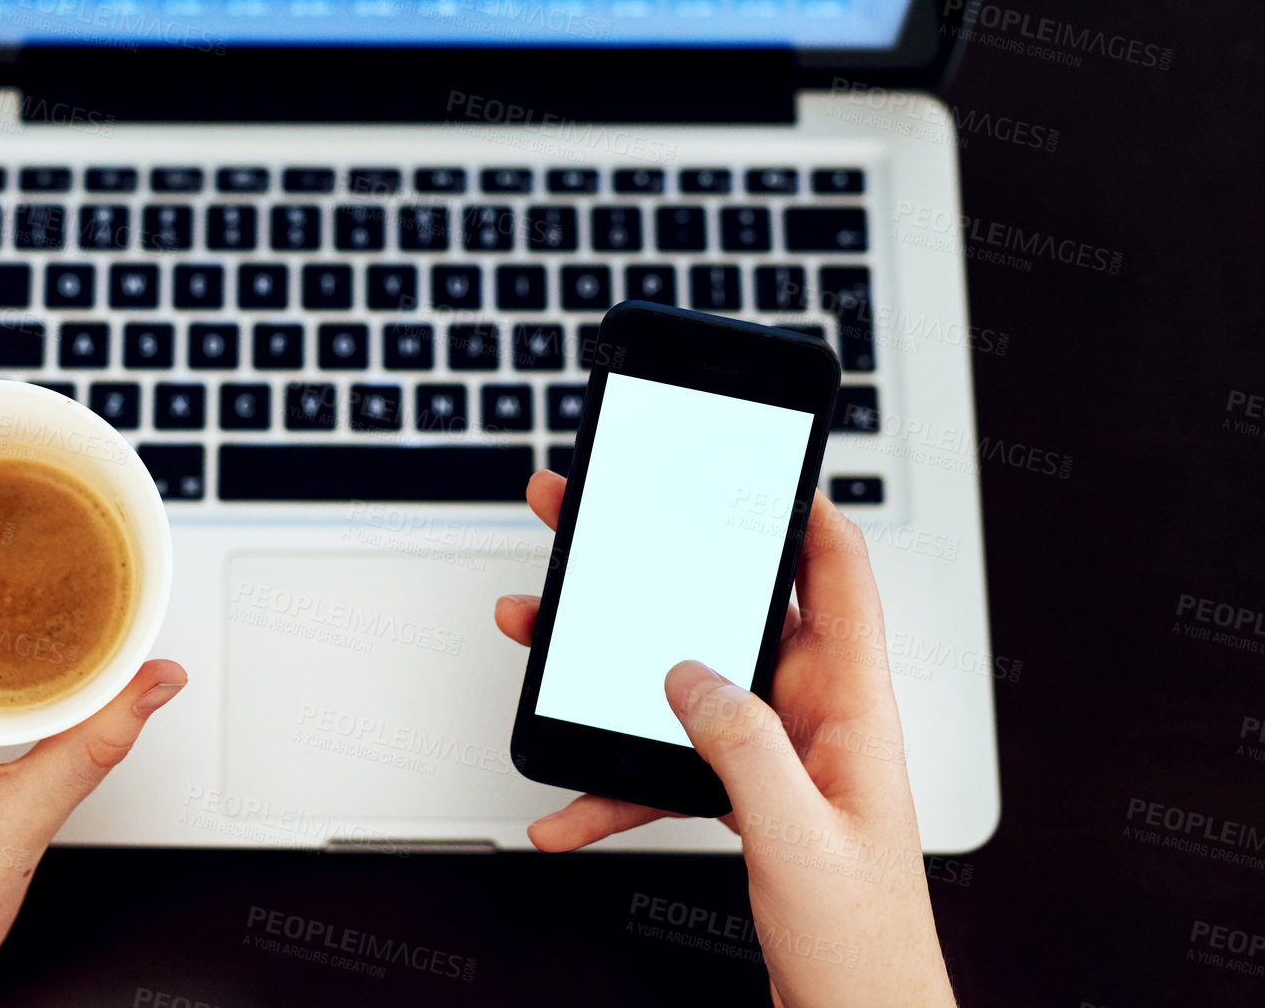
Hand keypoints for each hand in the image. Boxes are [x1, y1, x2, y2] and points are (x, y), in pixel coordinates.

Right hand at [495, 471, 954, 1007]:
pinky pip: (667, 765)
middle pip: (734, 612)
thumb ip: (742, 746)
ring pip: (683, 681)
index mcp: (852, 708)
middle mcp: (815, 718)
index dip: (801, 511)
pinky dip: (614, 781)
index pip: (839, 578)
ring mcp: (779, 755)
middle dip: (661, 568)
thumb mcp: (797, 836)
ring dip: (611, 667)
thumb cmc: (865, 942)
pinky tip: (566, 808)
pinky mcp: (748, 798)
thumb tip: (687, 673)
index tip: (750, 465)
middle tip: (597, 521)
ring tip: (541, 631)